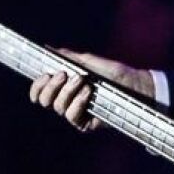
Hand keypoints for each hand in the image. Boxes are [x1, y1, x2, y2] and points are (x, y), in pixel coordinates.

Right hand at [28, 49, 154, 132]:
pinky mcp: (86, 124)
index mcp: (65, 87)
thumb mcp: (91, 62)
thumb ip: (71, 58)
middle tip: (63, 74)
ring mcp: (76, 113)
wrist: (136, 85)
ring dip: (67, 92)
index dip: (37, 86)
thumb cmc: (115, 73)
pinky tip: (88, 93)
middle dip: (51, 86)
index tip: (45, 75)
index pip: (40, 91)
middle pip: (44, 101)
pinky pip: (72, 117)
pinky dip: (77, 103)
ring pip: (58, 107)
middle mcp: (67, 102)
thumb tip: (50, 50)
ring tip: (82, 80)